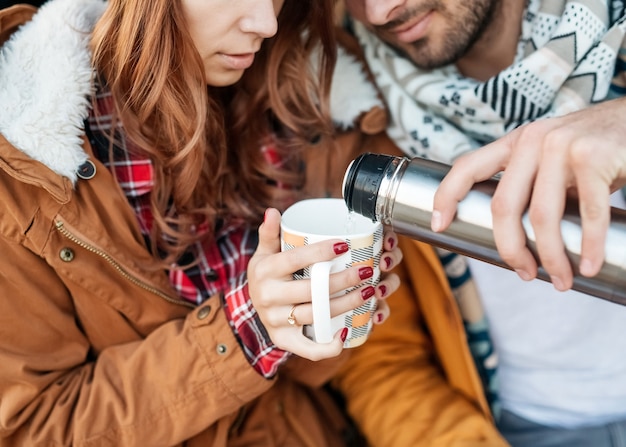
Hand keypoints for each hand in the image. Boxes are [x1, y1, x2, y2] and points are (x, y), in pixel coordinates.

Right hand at [248, 209, 401, 360]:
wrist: (252, 306)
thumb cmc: (267, 274)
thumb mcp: (264, 252)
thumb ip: (270, 233)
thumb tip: (273, 211)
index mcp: (264, 271)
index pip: (294, 260)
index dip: (320, 252)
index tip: (345, 244)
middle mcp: (267, 297)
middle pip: (310, 290)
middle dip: (342, 280)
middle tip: (367, 270)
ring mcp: (276, 321)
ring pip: (315, 315)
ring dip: (346, 305)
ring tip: (370, 292)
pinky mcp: (284, 340)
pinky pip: (307, 348)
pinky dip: (328, 346)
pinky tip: (348, 332)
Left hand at [431, 98, 625, 290]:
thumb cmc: (590, 151)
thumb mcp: (548, 159)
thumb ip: (527, 184)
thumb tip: (510, 237)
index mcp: (515, 142)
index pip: (467, 167)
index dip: (446, 196)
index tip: (438, 225)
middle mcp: (533, 141)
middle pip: (503, 206)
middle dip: (510, 249)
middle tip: (523, 273)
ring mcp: (563, 146)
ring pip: (542, 217)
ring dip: (551, 257)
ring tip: (560, 280)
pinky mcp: (594, 157)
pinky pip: (587, 214)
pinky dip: (587, 247)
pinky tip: (587, 266)